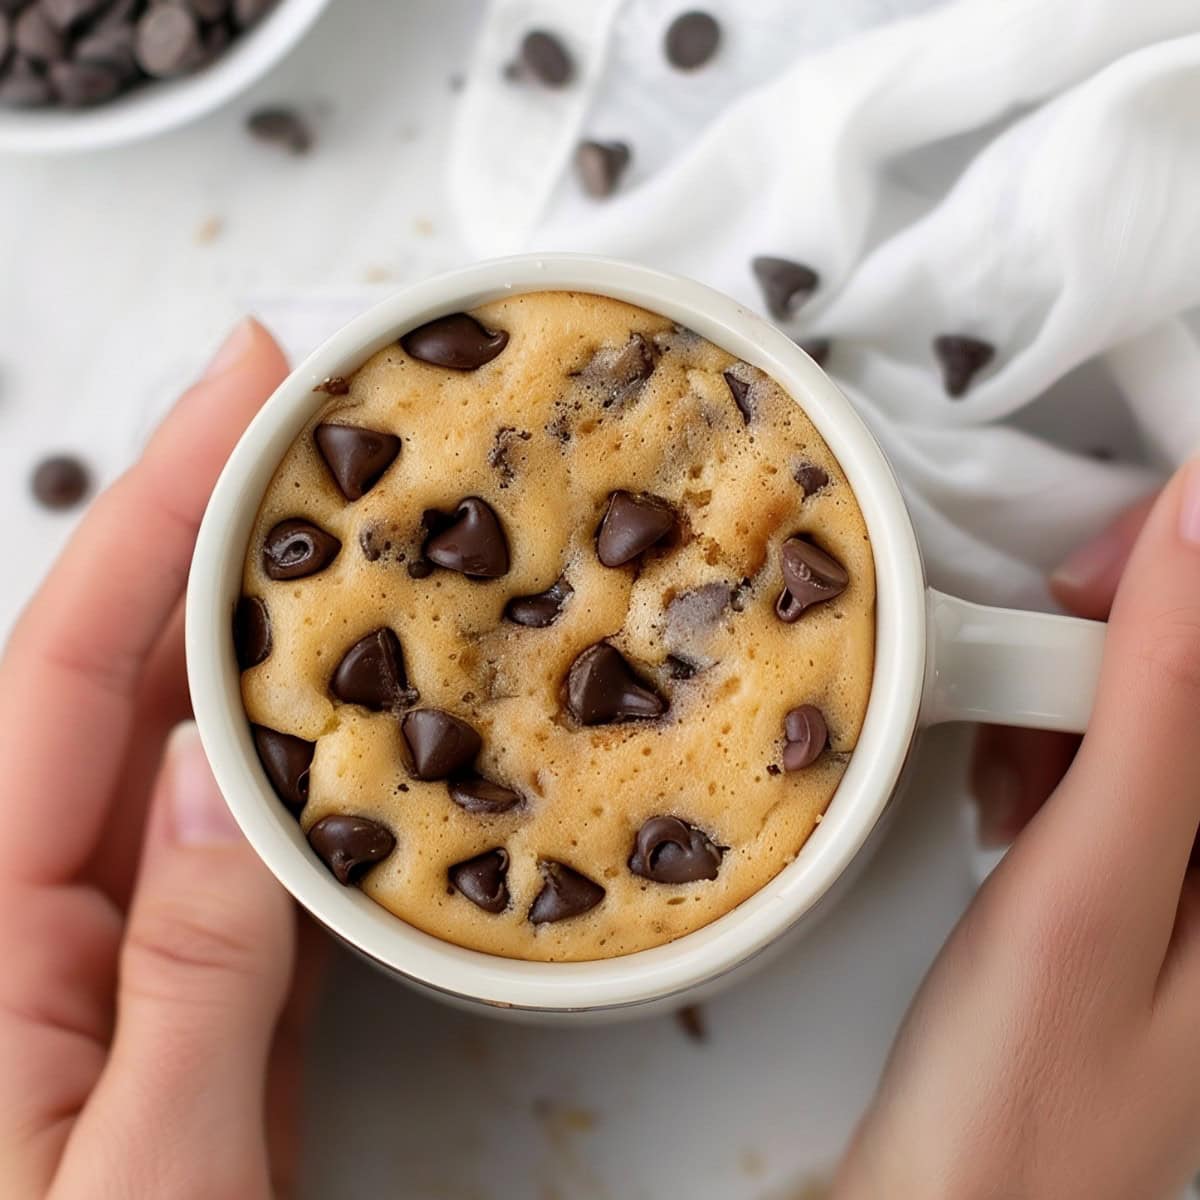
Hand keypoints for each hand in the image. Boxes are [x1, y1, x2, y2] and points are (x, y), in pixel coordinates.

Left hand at [0, 321, 322, 1198]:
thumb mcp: (136, 1191)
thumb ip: (184, 977)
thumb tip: (231, 781)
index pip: (70, 662)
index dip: (164, 506)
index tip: (247, 385)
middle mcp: (12, 905)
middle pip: (118, 663)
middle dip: (215, 518)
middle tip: (316, 411)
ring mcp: (84, 932)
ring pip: (174, 732)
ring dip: (261, 619)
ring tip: (351, 520)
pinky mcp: (149, 970)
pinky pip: (217, 821)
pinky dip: (284, 744)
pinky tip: (347, 694)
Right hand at [835, 465, 1199, 1198]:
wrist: (954, 1198)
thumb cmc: (1020, 1086)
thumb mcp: (1096, 879)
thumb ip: (1166, 703)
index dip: (1183, 575)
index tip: (1091, 580)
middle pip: (1198, 677)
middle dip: (1120, 640)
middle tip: (1037, 664)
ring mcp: (1197, 873)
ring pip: (1158, 711)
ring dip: (1071, 699)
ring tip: (1011, 768)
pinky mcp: (1146, 880)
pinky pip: (1119, 765)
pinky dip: (1054, 752)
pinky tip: (1015, 798)